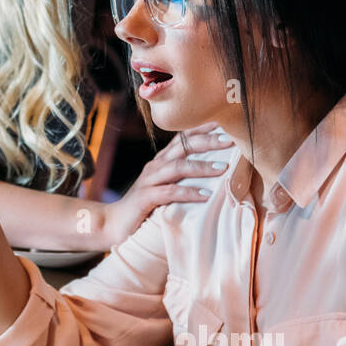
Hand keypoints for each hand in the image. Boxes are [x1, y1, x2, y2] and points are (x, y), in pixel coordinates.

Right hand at [100, 122, 233, 246]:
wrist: (115, 223)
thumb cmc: (147, 207)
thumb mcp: (167, 187)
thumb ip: (185, 179)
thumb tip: (219, 174)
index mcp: (162, 161)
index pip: (183, 138)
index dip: (202, 128)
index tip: (224, 122)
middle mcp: (155, 166)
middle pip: (183, 147)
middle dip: (207, 141)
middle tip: (230, 139)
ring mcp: (149, 180)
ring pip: (177, 167)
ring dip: (201, 166)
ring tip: (222, 168)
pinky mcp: (145, 198)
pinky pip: (169, 192)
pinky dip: (188, 192)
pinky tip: (205, 195)